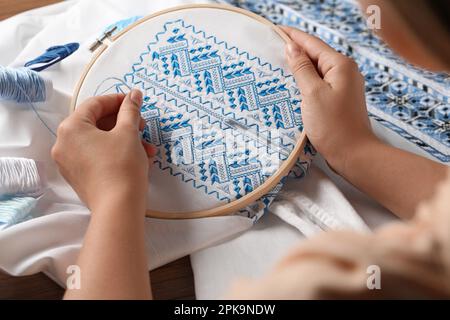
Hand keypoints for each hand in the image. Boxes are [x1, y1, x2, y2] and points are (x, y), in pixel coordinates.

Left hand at [51, 90, 156, 212]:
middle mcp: (64, 143)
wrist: (118, 207)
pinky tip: (136, 157)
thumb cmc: (122, 166)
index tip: (135, 101)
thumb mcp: (128, 133)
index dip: (118, 100)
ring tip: (146, 147)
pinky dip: (115, 152)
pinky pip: (96, 155)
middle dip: (123, 123)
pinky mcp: (78, 176)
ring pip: (99, 141)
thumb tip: (134, 94)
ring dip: (123, 139)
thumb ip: (130, 110)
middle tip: (142, 125)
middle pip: (96, 123)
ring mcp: (69, 162)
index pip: (95, 104)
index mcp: (71, 128)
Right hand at [282, 26, 378, 171]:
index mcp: (340, 65)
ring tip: (277, 63)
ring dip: (298, 66)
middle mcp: (345, 71)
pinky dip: (305, 80)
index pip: (312, 43)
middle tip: (271, 46)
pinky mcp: (339, 99)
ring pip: (316, 69)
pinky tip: (292, 83)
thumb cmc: (334, 126)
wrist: (353, 154)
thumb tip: (291, 47)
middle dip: (294, 50)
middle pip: (315, 54)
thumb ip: (301, 68)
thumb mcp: (312, 93)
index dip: (292, 36)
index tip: (274, 30)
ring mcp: (343, 86)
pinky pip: (319, 83)